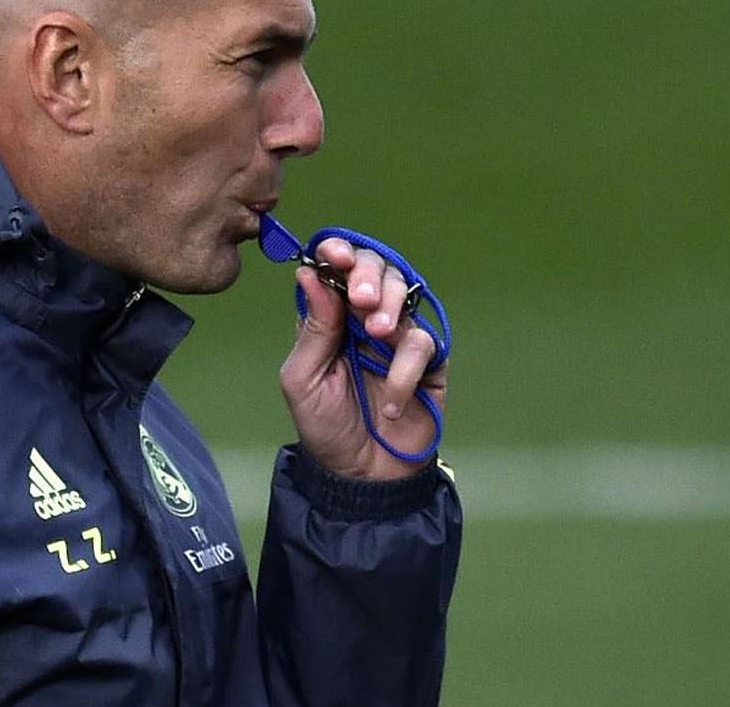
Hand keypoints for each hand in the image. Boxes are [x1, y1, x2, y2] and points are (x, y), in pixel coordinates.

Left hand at [278, 237, 447, 481]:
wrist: (361, 477)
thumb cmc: (324, 428)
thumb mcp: (303, 379)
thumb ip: (312, 328)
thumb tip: (309, 273)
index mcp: (329, 317)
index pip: (335, 269)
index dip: (338, 252)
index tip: (335, 254)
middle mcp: (362, 319)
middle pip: (375, 269)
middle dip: (368, 274)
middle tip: (360, 298)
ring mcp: (396, 338)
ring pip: (403, 294)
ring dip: (389, 307)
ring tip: (376, 333)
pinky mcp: (426, 363)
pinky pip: (422, 345)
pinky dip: (404, 371)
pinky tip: (389, 402)